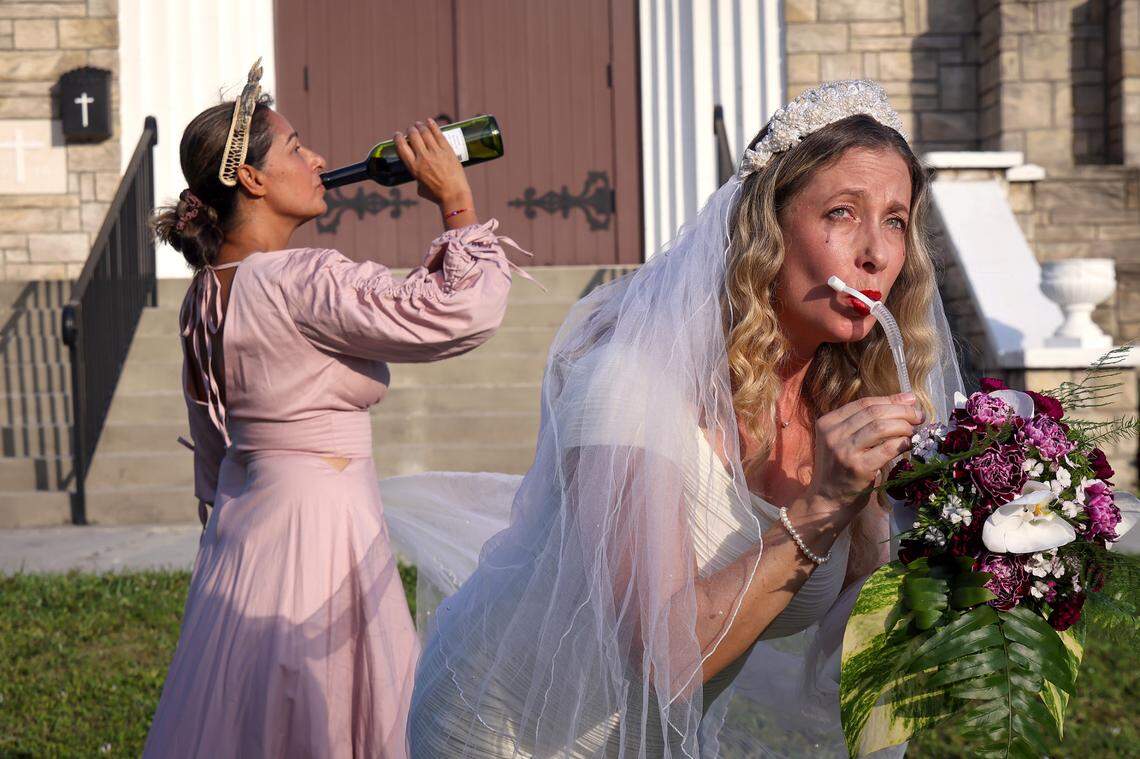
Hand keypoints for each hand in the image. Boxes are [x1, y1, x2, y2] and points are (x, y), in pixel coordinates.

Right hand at [393, 118, 472, 208]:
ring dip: (420, 126)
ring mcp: (436, 153)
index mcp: (414, 167)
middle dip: (411, 130)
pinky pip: (439, 134)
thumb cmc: (436, 195)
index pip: (401, 146)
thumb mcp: (420, 187)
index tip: (398, 135)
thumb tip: (418, 174)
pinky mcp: (447, 150)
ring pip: (425, 132)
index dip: (398, 138)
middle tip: (411, 130)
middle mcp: (423, 157)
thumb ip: (417, 178)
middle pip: (413, 136)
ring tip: (419, 125)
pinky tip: (430, 121)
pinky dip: (433, 125)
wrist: (454, 196)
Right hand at [806, 392, 923, 511]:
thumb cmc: (840, 470)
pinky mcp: (857, 468)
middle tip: (919, 416)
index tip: (911, 401)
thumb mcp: (842, 441)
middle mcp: (833, 434)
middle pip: (874, 412)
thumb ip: (863, 423)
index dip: (891, 400)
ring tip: (913, 431)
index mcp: (827, 423)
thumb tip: (904, 402)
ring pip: (881, 427)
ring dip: (903, 426)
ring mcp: (844, 451)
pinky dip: (902, 444)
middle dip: (902, 411)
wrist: (826, 501)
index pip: (863, 403)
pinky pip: (887, 448)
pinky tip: (909, 445)